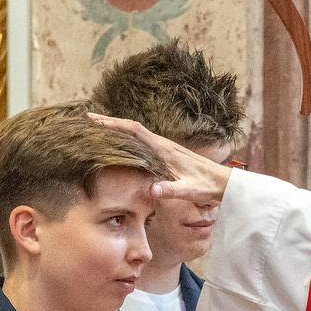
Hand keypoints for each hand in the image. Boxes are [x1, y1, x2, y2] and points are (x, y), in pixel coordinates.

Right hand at [88, 112, 232, 204]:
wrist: (223, 182)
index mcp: (164, 149)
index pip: (135, 130)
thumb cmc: (207, 185)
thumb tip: (153, 189)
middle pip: (131, 128)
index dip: (114, 124)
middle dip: (109, 122)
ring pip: (136, 134)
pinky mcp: (168, 154)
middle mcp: (163, 144)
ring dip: (118, 129)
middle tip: (87, 120)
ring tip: (97, 129)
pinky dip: (128, 138)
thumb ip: (172, 190)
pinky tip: (121, 144)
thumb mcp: (189, 190)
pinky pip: (143, 142)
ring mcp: (165, 148)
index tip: (94, 119)